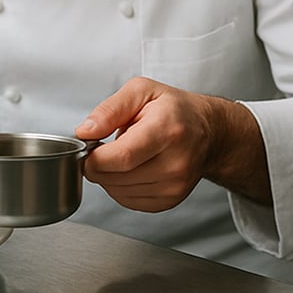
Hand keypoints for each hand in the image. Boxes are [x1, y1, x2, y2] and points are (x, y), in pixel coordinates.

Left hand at [75, 76, 270, 211]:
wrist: (207, 131)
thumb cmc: (173, 108)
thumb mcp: (140, 91)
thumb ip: (109, 110)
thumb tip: (85, 131)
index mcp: (167, 130)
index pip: (124, 156)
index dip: (96, 157)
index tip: (86, 148)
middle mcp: (176, 162)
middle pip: (120, 177)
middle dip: (96, 166)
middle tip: (96, 149)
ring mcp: (176, 185)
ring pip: (121, 193)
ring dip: (106, 177)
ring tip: (115, 155)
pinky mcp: (171, 199)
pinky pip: (130, 202)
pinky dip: (118, 188)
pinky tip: (125, 169)